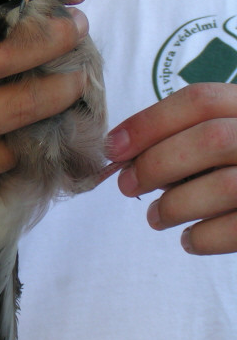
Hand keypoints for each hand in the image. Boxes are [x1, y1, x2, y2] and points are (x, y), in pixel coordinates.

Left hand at [106, 83, 236, 254]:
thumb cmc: (233, 164)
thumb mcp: (220, 135)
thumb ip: (183, 138)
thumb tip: (125, 157)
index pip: (200, 100)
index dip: (149, 123)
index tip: (114, 147)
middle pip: (210, 139)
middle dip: (156, 164)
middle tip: (127, 185)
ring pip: (224, 187)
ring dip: (174, 206)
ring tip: (156, 217)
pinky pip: (235, 230)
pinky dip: (202, 238)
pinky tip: (188, 239)